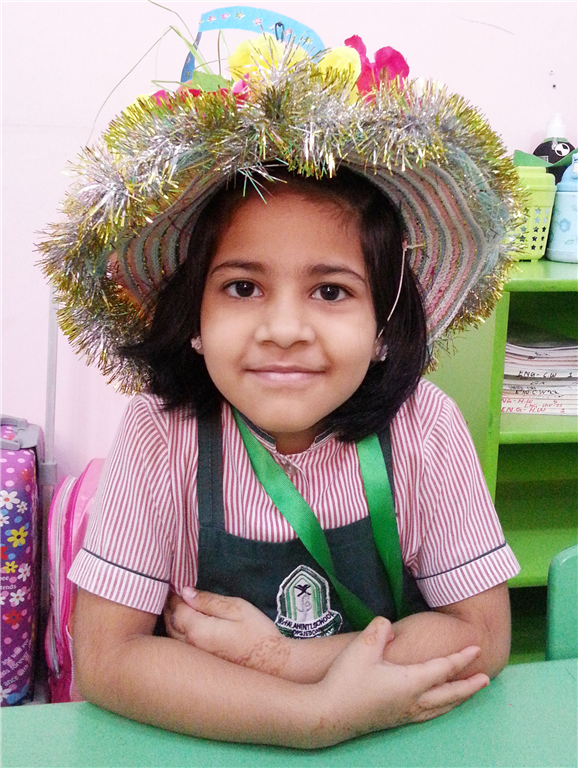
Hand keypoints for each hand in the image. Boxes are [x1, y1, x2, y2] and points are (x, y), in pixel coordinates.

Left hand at [165, 588, 288, 674]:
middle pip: (170, 624)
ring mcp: (195, 658)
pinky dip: (176, 634)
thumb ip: (209, 600)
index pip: (177, 609)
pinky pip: (181, 647)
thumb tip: (185, 592)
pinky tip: (182, 628)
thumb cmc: (257, 632)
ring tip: (175, 608)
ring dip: (171, 622)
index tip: (174, 585)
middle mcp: (191, 646)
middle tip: (171, 595)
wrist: (272, 664)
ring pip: (173, 637)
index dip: (174, 596)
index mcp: (198, 630)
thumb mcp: (236, 608)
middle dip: (169, 608)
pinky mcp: (201, 665)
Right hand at [313, 617, 488, 745]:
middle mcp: (413, 701)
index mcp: (410, 683)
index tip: (476, 648)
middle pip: (449, 694)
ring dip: (457, 699)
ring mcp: (404, 714)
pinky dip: (441, 708)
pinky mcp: (394, 720)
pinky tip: (436, 706)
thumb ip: (380, 629)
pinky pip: (428, 714)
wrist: (328, 713)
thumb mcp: (363, 647)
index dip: (461, 658)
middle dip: (469, 686)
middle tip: (486, 679)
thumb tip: (390, 626)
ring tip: (468, 693)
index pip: (444, 669)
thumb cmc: (346, 680)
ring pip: (440, 708)